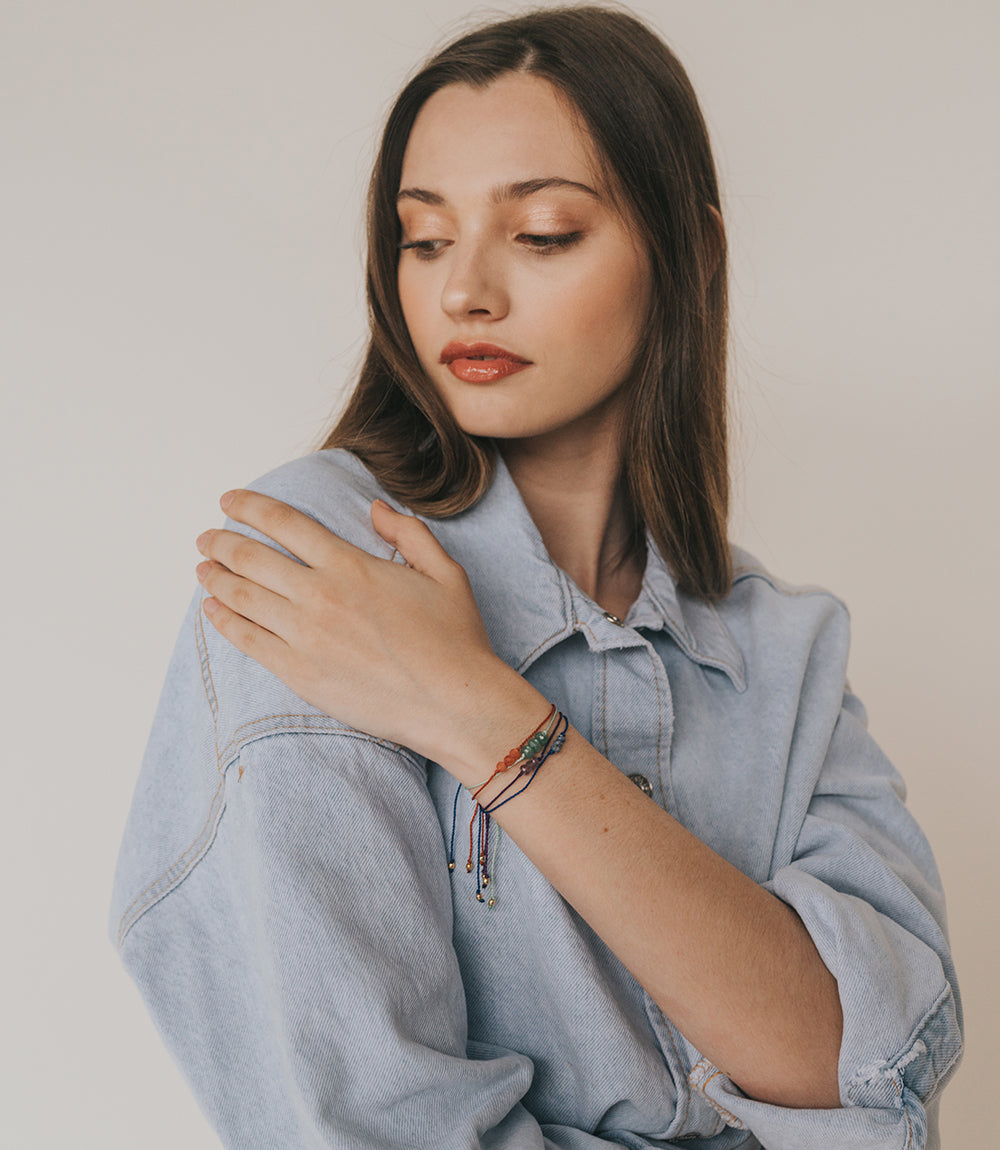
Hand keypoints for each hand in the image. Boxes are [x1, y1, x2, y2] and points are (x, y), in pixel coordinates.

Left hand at [195, 490, 524, 769]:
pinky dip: (225, 623)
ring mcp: (306, 637)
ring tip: (202, 569)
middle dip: (222, 543)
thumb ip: (409, 533)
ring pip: (243, 598)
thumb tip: (375, 509)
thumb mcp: (445, 572)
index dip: (251, 507)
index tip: (230, 501)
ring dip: (216, 579)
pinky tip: (212, 611)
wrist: (454, 703)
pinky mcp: (300, 674)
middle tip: (206, 538)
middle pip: (252, 559)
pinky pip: (249, 642)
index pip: (285, 524)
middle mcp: (321, 596)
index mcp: (351, 565)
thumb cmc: (456, 639)